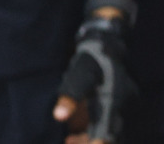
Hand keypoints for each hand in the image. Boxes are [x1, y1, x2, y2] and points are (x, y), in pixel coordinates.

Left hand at [54, 15, 133, 143]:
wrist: (104, 44)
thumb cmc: (91, 57)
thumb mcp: (78, 73)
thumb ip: (70, 94)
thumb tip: (59, 116)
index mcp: (114, 99)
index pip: (107, 127)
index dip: (97, 140)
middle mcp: (119, 106)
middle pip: (109, 132)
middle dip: (91, 141)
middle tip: (70, 143)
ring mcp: (116, 106)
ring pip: (106, 129)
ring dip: (88, 138)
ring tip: (68, 141)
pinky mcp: (110, 105)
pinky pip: (103, 123)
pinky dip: (89, 131)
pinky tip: (71, 135)